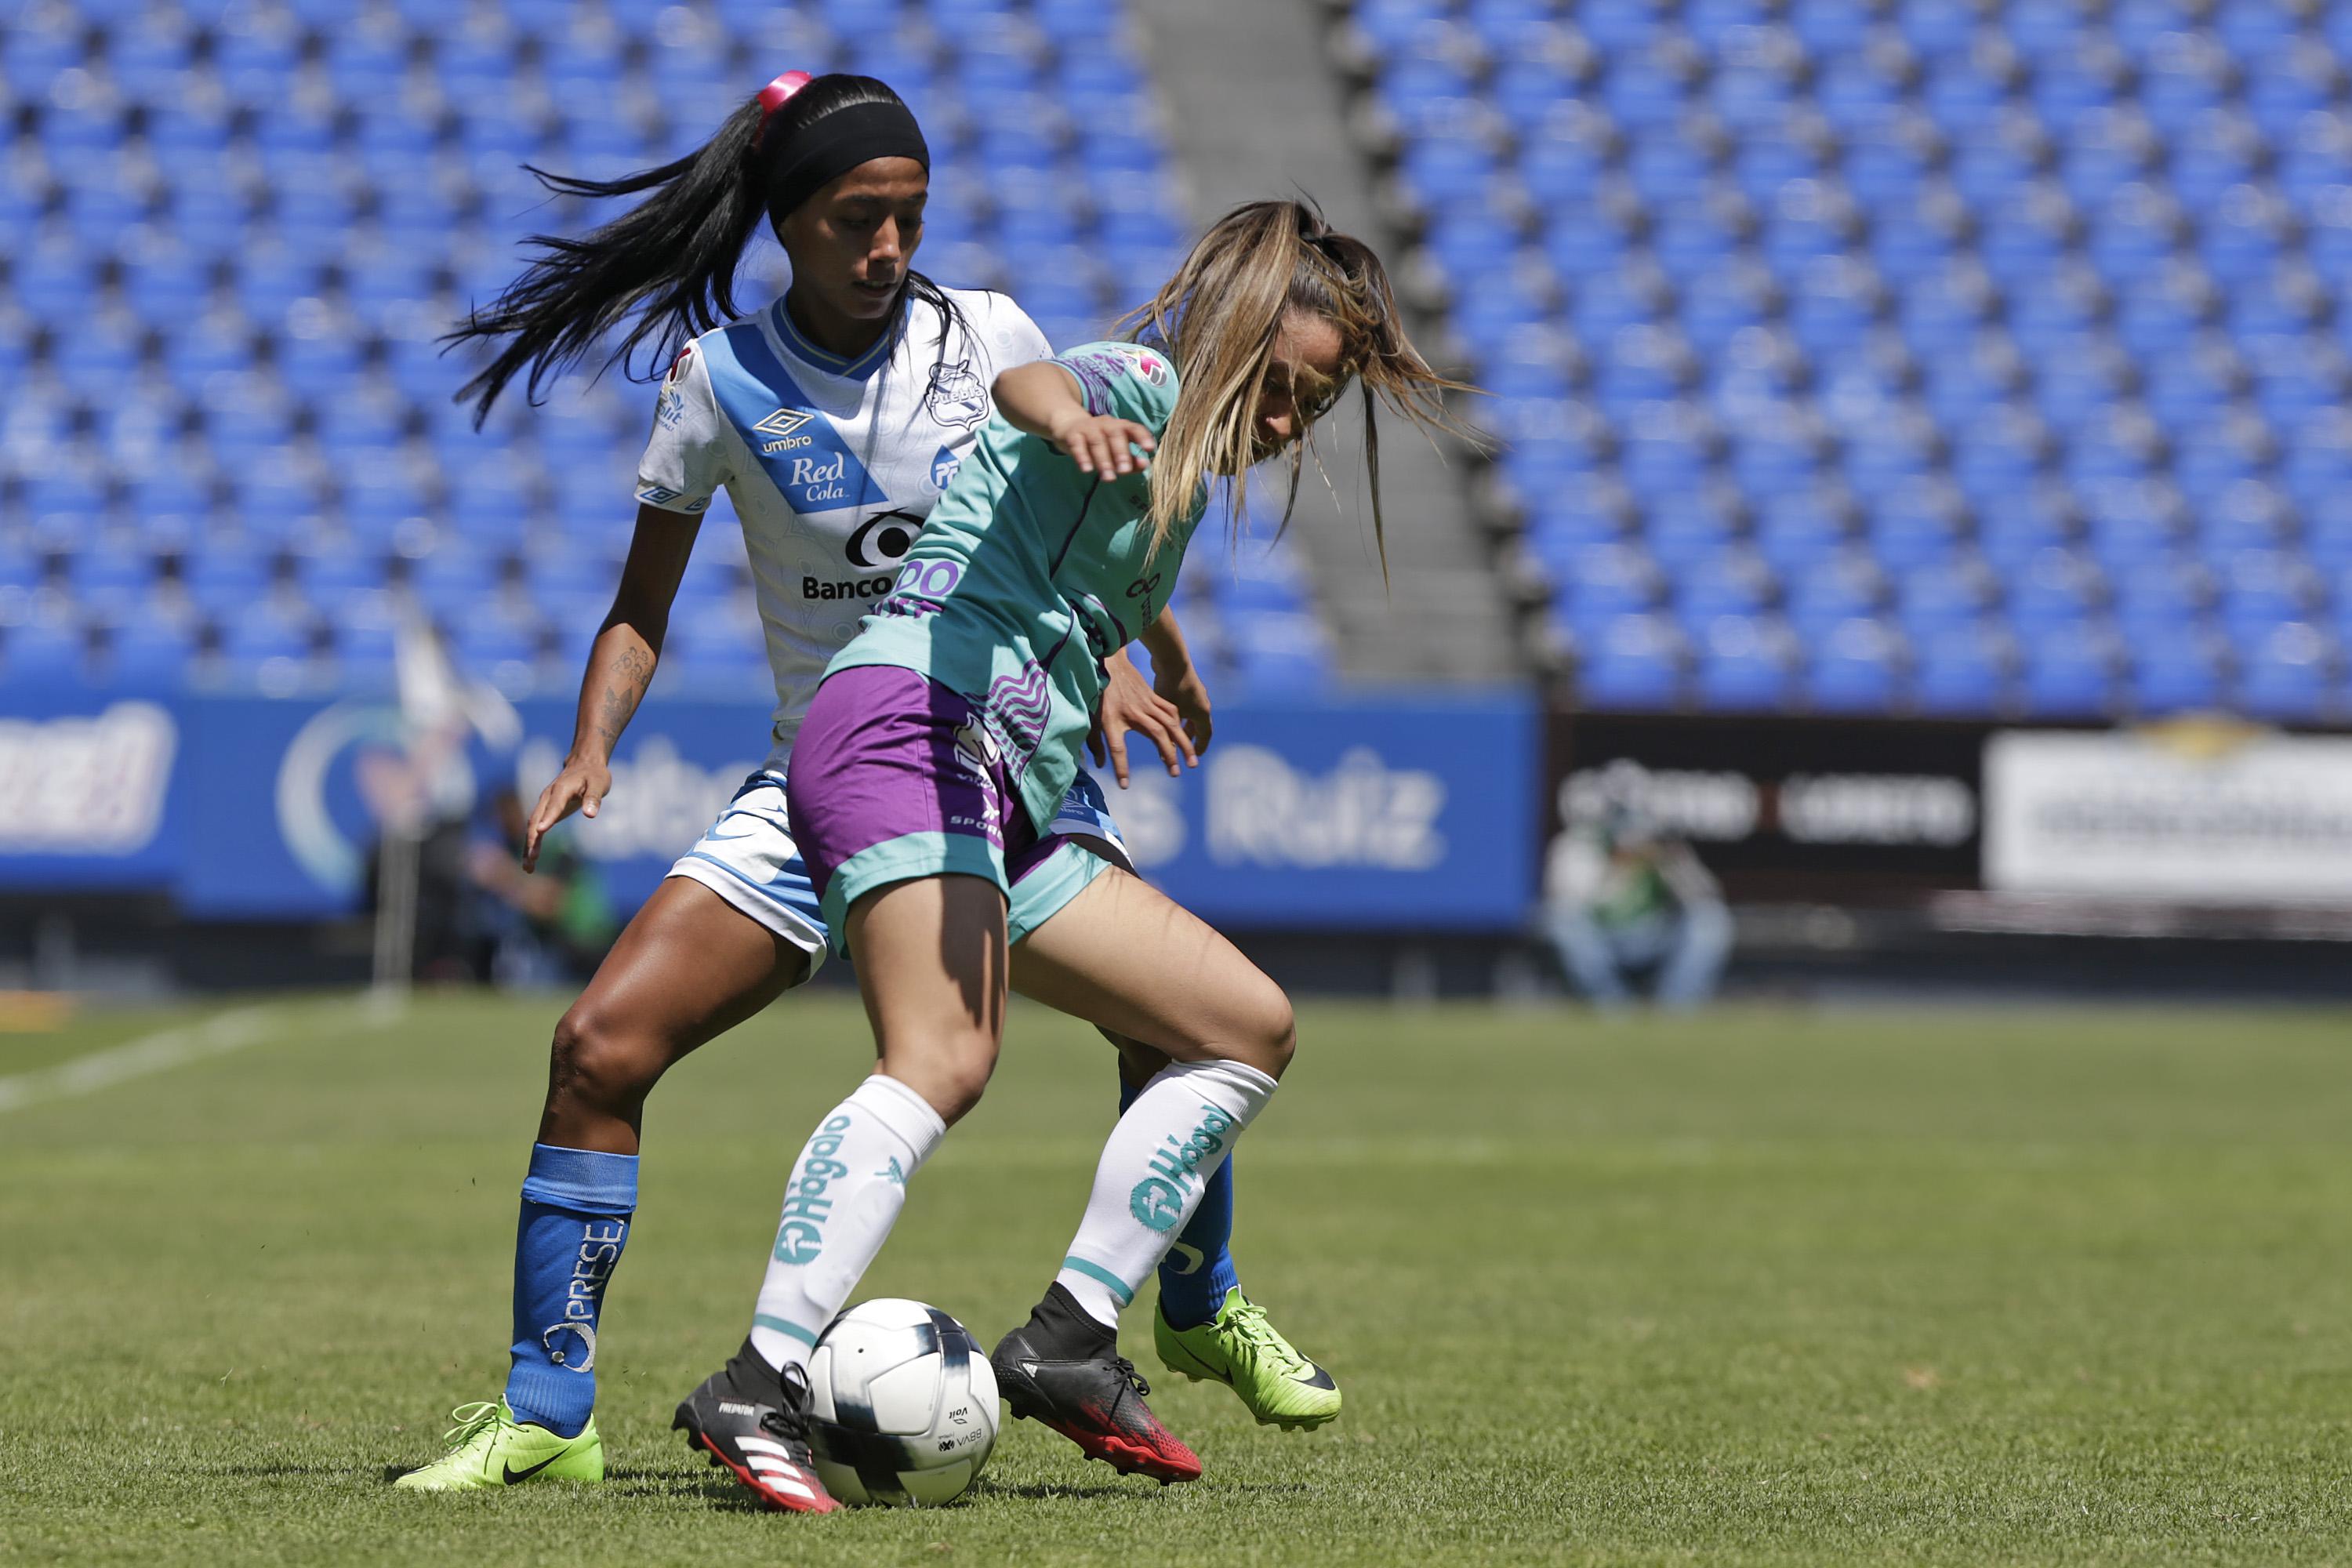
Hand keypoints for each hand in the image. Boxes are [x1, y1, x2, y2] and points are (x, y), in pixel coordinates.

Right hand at [523, 755, 610, 871]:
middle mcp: (548, 797)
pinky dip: (532, 844)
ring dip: (528, 846)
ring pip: (532, 826)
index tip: (541, 832)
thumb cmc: (594, 774)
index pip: (554, 805)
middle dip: (532, 840)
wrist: (583, 764)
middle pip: (536, 820)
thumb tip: (590, 814)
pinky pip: (536, 829)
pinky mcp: (546, 812)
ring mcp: (544, 804)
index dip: (548, 818)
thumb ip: (593, 798)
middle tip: (532, 860)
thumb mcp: (598, 783)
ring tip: (528, 868)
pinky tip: (531, 860)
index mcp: (561, 789)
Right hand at [1047, 409, 1155, 477]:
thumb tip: (1145, 465)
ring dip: (1103, 460)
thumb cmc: (1101, 442)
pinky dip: (1082, 456)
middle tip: (1124, 470)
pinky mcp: (1073, 434)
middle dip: (1121, 452)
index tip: (1150, 448)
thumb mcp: (1117, 450)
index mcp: (1121, 427)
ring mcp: (1089, 428)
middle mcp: (1107, 424)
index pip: (1134, 428)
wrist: (1070, 427)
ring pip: (1097, 441)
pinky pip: (1077, 444)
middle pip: (1115, 434)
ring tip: (1108, 478)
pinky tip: (1086, 469)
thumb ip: (1132, 460)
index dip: (1143, 437)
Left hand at [1090, 651, 1195, 787]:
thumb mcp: (1091, 718)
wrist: (1109, 663)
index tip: (1125, 785)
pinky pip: (1171, 712)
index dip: (1120, 767)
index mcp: (1112, 719)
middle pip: (1156, 735)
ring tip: (1192, 759)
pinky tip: (1184, 737)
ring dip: (1183, 742)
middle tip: (1176, 773)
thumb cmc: (1098, 693)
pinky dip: (1179, 726)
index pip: (1117, 748)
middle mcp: (1133, 712)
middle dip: (1169, 755)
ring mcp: (1146, 703)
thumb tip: (1099, 765)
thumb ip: (1094, 743)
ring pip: (1170, 724)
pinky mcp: (1154, 697)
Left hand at [1155, 660, 1213, 758]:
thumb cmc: (1170, 688)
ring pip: (1191, 712)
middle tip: (1182, 746)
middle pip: (1198, 724)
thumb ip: (1169, 735)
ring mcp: (1196, 691)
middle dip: (1190, 736)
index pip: (1205, 735)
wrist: (1171, 659)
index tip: (1195, 756)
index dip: (1200, 746)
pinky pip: (1186, 701)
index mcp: (1203, 712)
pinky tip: (1166, 710)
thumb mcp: (1169, 716)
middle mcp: (1203, 702)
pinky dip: (1179, 710)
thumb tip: (1166, 756)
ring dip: (1184, 722)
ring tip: (1172, 730)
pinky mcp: (1187, 683)